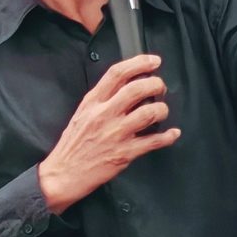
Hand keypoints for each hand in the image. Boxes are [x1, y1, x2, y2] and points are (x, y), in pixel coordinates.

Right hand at [38, 53, 180, 210]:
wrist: (63, 174)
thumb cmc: (72, 145)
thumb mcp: (82, 114)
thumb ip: (101, 100)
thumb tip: (126, 87)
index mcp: (92, 102)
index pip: (117, 73)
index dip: (139, 63)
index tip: (153, 62)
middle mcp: (104, 115)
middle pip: (137, 89)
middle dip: (156, 84)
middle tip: (160, 87)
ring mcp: (115, 134)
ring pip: (148, 113)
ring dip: (162, 109)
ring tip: (162, 111)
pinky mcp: (124, 153)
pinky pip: (153, 141)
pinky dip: (168, 136)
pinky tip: (173, 133)